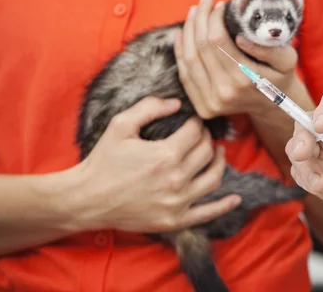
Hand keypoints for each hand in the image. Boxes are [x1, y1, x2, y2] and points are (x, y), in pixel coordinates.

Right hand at [73, 97, 240, 232]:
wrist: (87, 199)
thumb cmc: (103, 160)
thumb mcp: (121, 125)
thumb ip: (149, 107)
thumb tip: (177, 103)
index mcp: (165, 154)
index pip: (195, 132)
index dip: (197, 123)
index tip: (193, 121)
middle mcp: (176, 178)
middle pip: (206, 153)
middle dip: (207, 139)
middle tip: (202, 135)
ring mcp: (178, 202)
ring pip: (213, 178)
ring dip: (219, 163)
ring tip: (218, 153)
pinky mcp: (175, 220)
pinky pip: (207, 213)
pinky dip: (224, 205)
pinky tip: (235, 198)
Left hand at [174, 0, 299, 118]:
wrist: (274, 106)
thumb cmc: (280, 76)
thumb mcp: (287, 60)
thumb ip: (269, 48)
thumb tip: (240, 38)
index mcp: (245, 80)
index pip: (218, 41)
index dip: (214, 18)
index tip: (220, 4)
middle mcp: (225, 93)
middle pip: (201, 48)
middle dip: (200, 18)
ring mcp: (211, 103)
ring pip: (189, 59)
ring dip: (188, 31)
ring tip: (194, 11)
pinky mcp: (203, 107)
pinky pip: (185, 75)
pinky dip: (180, 51)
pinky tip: (182, 33)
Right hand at [285, 92, 322, 214]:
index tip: (321, 126)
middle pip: (307, 124)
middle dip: (302, 138)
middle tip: (302, 154)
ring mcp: (322, 151)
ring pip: (297, 149)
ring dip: (302, 165)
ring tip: (319, 183)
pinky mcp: (316, 171)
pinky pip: (301, 172)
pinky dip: (306, 180)